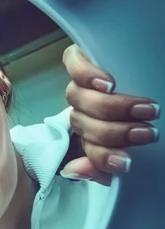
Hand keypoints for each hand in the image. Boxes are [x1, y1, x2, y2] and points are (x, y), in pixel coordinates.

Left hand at [62, 44, 159, 184]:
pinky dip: (86, 75)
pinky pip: (72, 63)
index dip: (101, 159)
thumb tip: (73, 171)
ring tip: (145, 108)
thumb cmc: (148, 113)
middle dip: (115, 134)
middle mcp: (83, 109)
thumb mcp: (134, 139)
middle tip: (147, 133)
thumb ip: (104, 160)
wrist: (161, 68)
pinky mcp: (83, 57)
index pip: (87, 149)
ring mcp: (83, 84)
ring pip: (79, 99)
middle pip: (83, 123)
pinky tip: (107, 84)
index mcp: (94, 132)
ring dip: (111, 108)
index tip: (127, 163)